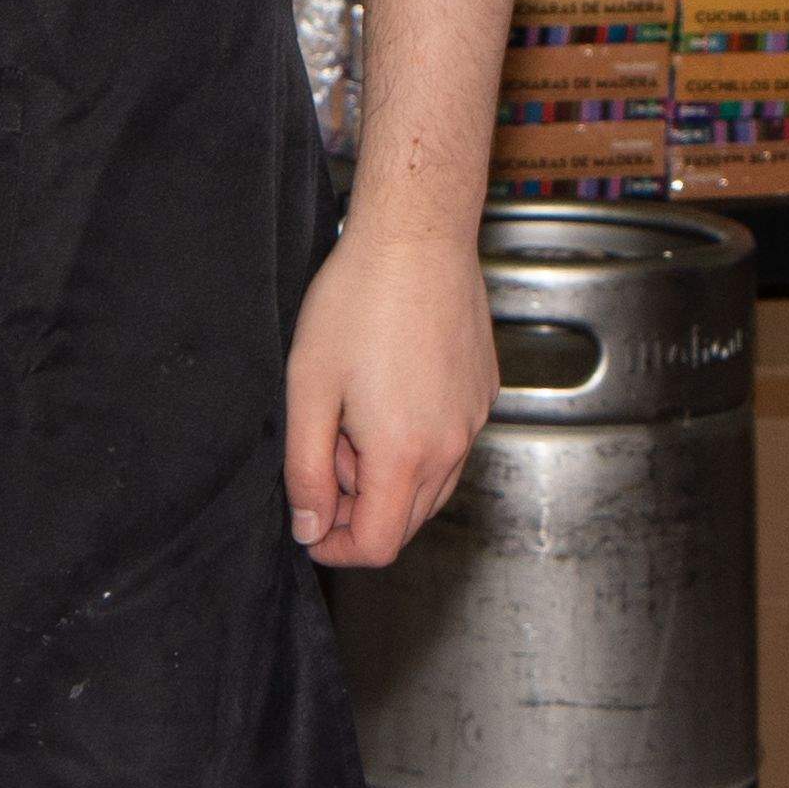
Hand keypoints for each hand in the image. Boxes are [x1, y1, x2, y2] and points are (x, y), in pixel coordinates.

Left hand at [283, 219, 491, 566]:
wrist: (417, 241)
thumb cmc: (356, 304)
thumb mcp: (308, 388)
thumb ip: (306, 468)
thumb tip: (308, 527)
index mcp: (406, 455)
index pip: (377, 544)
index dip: (334, 546)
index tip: (305, 523)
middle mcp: (452, 449)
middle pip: (404, 520)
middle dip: (355, 503)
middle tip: (323, 442)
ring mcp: (474, 422)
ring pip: (429, 486)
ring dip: (383, 473)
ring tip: (349, 410)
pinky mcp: (483, 396)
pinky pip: (447, 446)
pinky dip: (412, 443)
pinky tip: (382, 388)